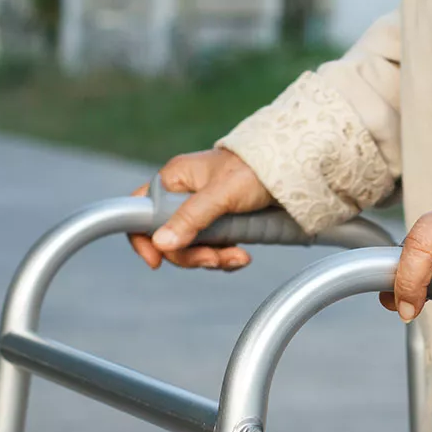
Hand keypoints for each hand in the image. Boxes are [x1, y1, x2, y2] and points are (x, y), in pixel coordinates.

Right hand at [129, 148, 273, 269]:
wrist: (292, 170)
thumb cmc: (255, 170)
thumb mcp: (222, 193)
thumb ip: (192, 217)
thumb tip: (161, 243)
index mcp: (174, 181)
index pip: (139, 212)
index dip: (143, 238)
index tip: (156, 261)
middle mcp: (183, 196)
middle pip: (168, 238)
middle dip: (190, 254)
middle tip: (213, 259)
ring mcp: (203, 212)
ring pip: (192, 248)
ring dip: (213, 259)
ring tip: (239, 257)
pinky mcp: (222, 225)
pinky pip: (213, 249)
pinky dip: (226, 258)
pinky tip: (243, 257)